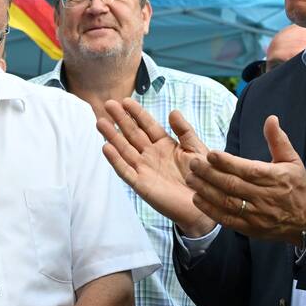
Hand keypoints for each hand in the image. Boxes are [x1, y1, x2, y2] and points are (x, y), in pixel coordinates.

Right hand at [97, 98, 215, 235]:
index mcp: (164, 144)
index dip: (136, 113)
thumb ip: (184, 131)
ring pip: (124, 149)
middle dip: (120, 119)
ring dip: (112, 136)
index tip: (126, 101)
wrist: (205, 204)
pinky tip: (106, 148)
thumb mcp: (196, 149)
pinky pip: (125, 171)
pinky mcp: (141, 185)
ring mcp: (144, 169)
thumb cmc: (203, 177)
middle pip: (132, 134)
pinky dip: (115, 160)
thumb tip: (173, 111)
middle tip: (108, 104)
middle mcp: (151, 155)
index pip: (147, 125)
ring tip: (100, 122)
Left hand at [187, 115, 305, 245]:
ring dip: (206, 190)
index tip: (210, 153)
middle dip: (210, 174)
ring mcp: (256, 214)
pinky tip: (197, 199)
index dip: (227, 162)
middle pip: (232, 185)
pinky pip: (227, 219)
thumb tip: (271, 118)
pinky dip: (210, 210)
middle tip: (193, 164)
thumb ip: (278, 140)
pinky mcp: (250, 227)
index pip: (247, 170)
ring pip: (226, 202)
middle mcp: (264, 197)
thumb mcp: (292, 160)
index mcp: (275, 178)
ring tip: (190, 178)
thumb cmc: (297, 186)